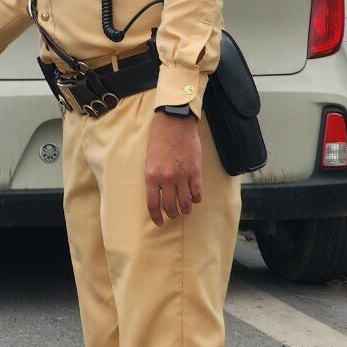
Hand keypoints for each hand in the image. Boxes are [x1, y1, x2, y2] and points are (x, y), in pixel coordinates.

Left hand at [145, 111, 202, 225]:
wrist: (174, 124)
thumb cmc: (159, 140)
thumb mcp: (149, 160)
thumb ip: (154, 178)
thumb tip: (158, 194)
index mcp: (151, 176)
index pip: (152, 204)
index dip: (156, 216)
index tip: (159, 222)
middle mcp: (166, 179)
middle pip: (170, 207)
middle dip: (172, 214)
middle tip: (174, 214)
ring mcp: (182, 176)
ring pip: (185, 203)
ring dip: (185, 209)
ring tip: (185, 208)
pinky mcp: (195, 172)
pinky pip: (197, 193)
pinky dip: (196, 199)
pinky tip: (194, 197)